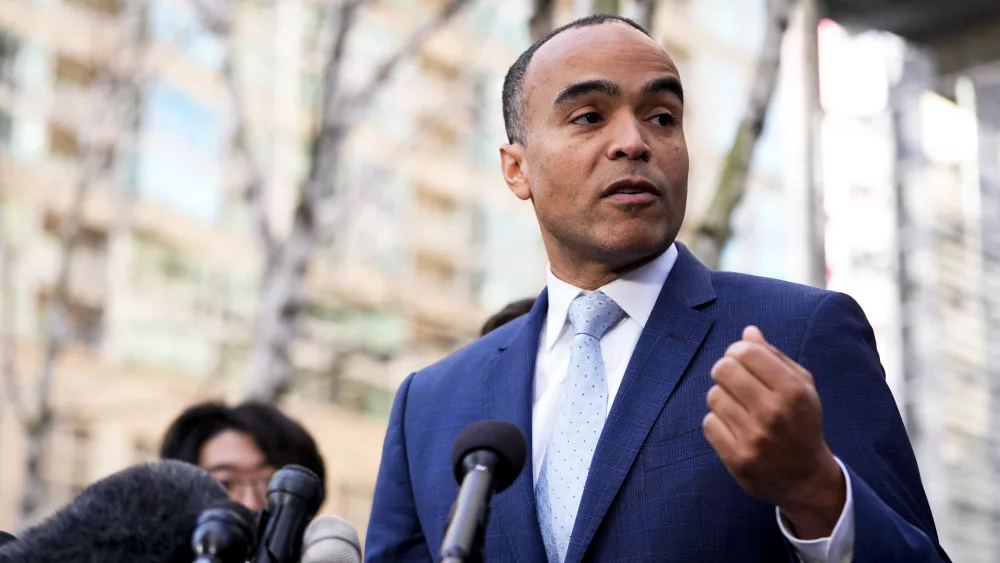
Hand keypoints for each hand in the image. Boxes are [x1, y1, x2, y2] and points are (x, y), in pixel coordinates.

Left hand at [702, 326, 845, 538]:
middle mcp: (773, 413)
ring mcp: (754, 438)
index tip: (742, 360)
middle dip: (726, 370)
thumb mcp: (801, 387)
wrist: (805, 479)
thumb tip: (748, 332)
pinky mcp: (737, 458)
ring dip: (723, 398)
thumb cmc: (802, 423)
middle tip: (736, 382)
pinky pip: (709, 423)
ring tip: (740, 408)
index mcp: (793, 391)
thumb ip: (774, 357)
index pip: (746, 352)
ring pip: (713, 396)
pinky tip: (735, 428)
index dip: (738, 351)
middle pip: (723, 369)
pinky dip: (718, 422)